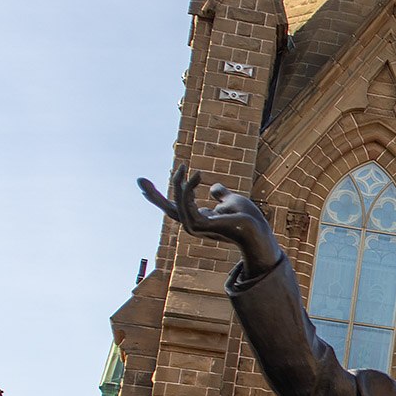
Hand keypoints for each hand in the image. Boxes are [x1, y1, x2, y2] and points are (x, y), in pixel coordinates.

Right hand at [139, 164, 280, 275]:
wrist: (256, 228)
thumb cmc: (247, 217)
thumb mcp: (231, 200)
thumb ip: (221, 195)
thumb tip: (214, 187)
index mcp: (198, 220)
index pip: (175, 207)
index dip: (160, 197)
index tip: (145, 184)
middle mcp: (192, 225)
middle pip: (167, 208)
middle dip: (153, 194)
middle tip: (139, 180)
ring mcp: (193, 227)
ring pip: (177, 200)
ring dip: (180, 182)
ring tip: (183, 167)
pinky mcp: (197, 224)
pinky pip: (186, 201)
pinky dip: (189, 186)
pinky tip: (198, 174)